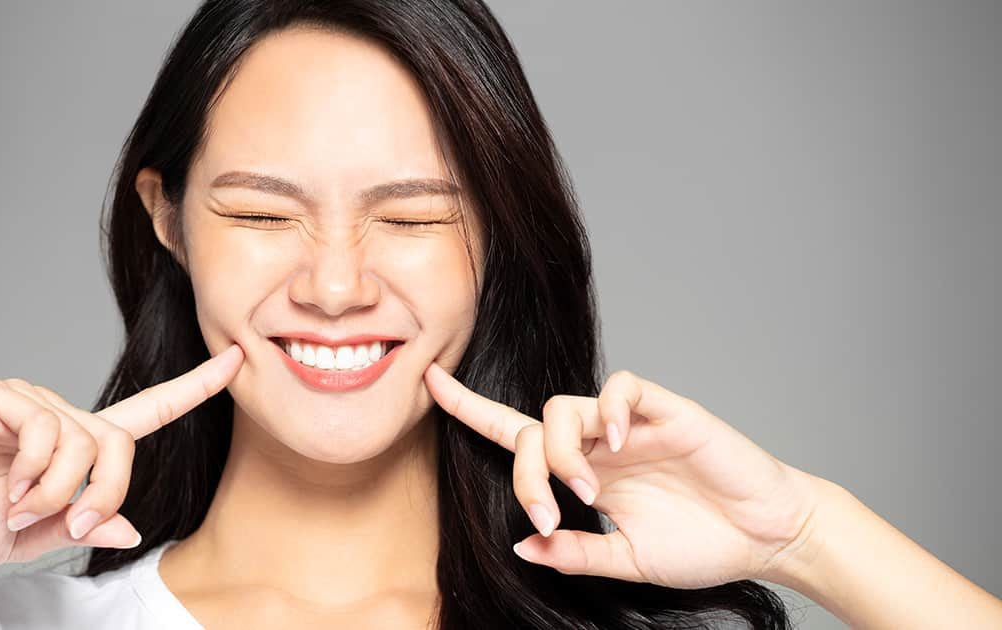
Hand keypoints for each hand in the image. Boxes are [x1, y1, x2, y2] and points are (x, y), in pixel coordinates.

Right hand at [0, 344, 243, 567]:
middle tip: (72, 524)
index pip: (149, 411)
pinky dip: (33, 471)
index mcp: (77, 444)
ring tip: (18, 508)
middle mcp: (62, 415)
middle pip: (122, 442)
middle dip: (107, 493)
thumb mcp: (36, 537)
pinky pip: (46, 429)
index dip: (195, 387)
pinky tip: (5, 485)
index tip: (237, 360)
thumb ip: (85, 524)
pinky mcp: (1, 396)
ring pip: (86, 439)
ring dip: (58, 491)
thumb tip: (132, 526)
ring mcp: (32, 401)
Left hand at [423, 364, 819, 588]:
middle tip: (555, 512)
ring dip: (562, 451)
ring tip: (590, 488)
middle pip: (531, 428)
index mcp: (585, 473)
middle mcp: (600, 443)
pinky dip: (607, 409)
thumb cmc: (703, 544)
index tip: (428, 382)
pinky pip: (621, 386)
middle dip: (527, 473)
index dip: (470, 408)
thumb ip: (577, 552)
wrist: (766, 537)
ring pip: (564, 406)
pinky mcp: (666, 410)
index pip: (515, 435)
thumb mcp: (628, 560)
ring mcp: (629, 424)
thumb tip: (523, 545)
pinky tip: (617, 443)